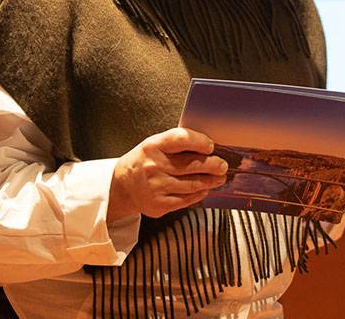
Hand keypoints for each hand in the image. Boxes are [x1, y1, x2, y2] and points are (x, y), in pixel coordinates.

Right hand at [108, 127, 227, 220]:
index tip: (211, 145)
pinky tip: (204, 189)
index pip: (181, 139)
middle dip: (213, 165)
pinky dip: (199, 194)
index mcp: (153, 146)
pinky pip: (186, 199)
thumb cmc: (145, 161)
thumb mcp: (155, 145)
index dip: (200, 141)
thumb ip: (177, 144)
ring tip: (219, 178)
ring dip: (210, 181)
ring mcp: (156, 187)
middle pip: (191, 164)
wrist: (122, 185)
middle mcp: (153, 166)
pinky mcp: (159, 204)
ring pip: (192, 184)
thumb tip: (209, 147)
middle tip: (223, 165)